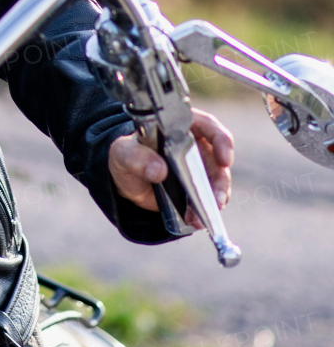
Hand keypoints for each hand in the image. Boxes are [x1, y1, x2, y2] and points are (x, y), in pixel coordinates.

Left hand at [108, 111, 233, 226]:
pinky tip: (195, 220)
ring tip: (200, 216)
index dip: (221, 141)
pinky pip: (208, 200)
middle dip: (220, 181)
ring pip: (217, 182)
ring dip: (214, 200)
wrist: (126, 179)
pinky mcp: (198, 189)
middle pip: (218, 159)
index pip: (208, 126)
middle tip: (215, 199)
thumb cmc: (126, 155)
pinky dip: (204, 211)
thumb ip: (137, 157)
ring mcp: (200, 168)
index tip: (224, 159)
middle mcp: (195, 145)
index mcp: (180, 126)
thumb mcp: (123, 152)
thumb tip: (159, 170)